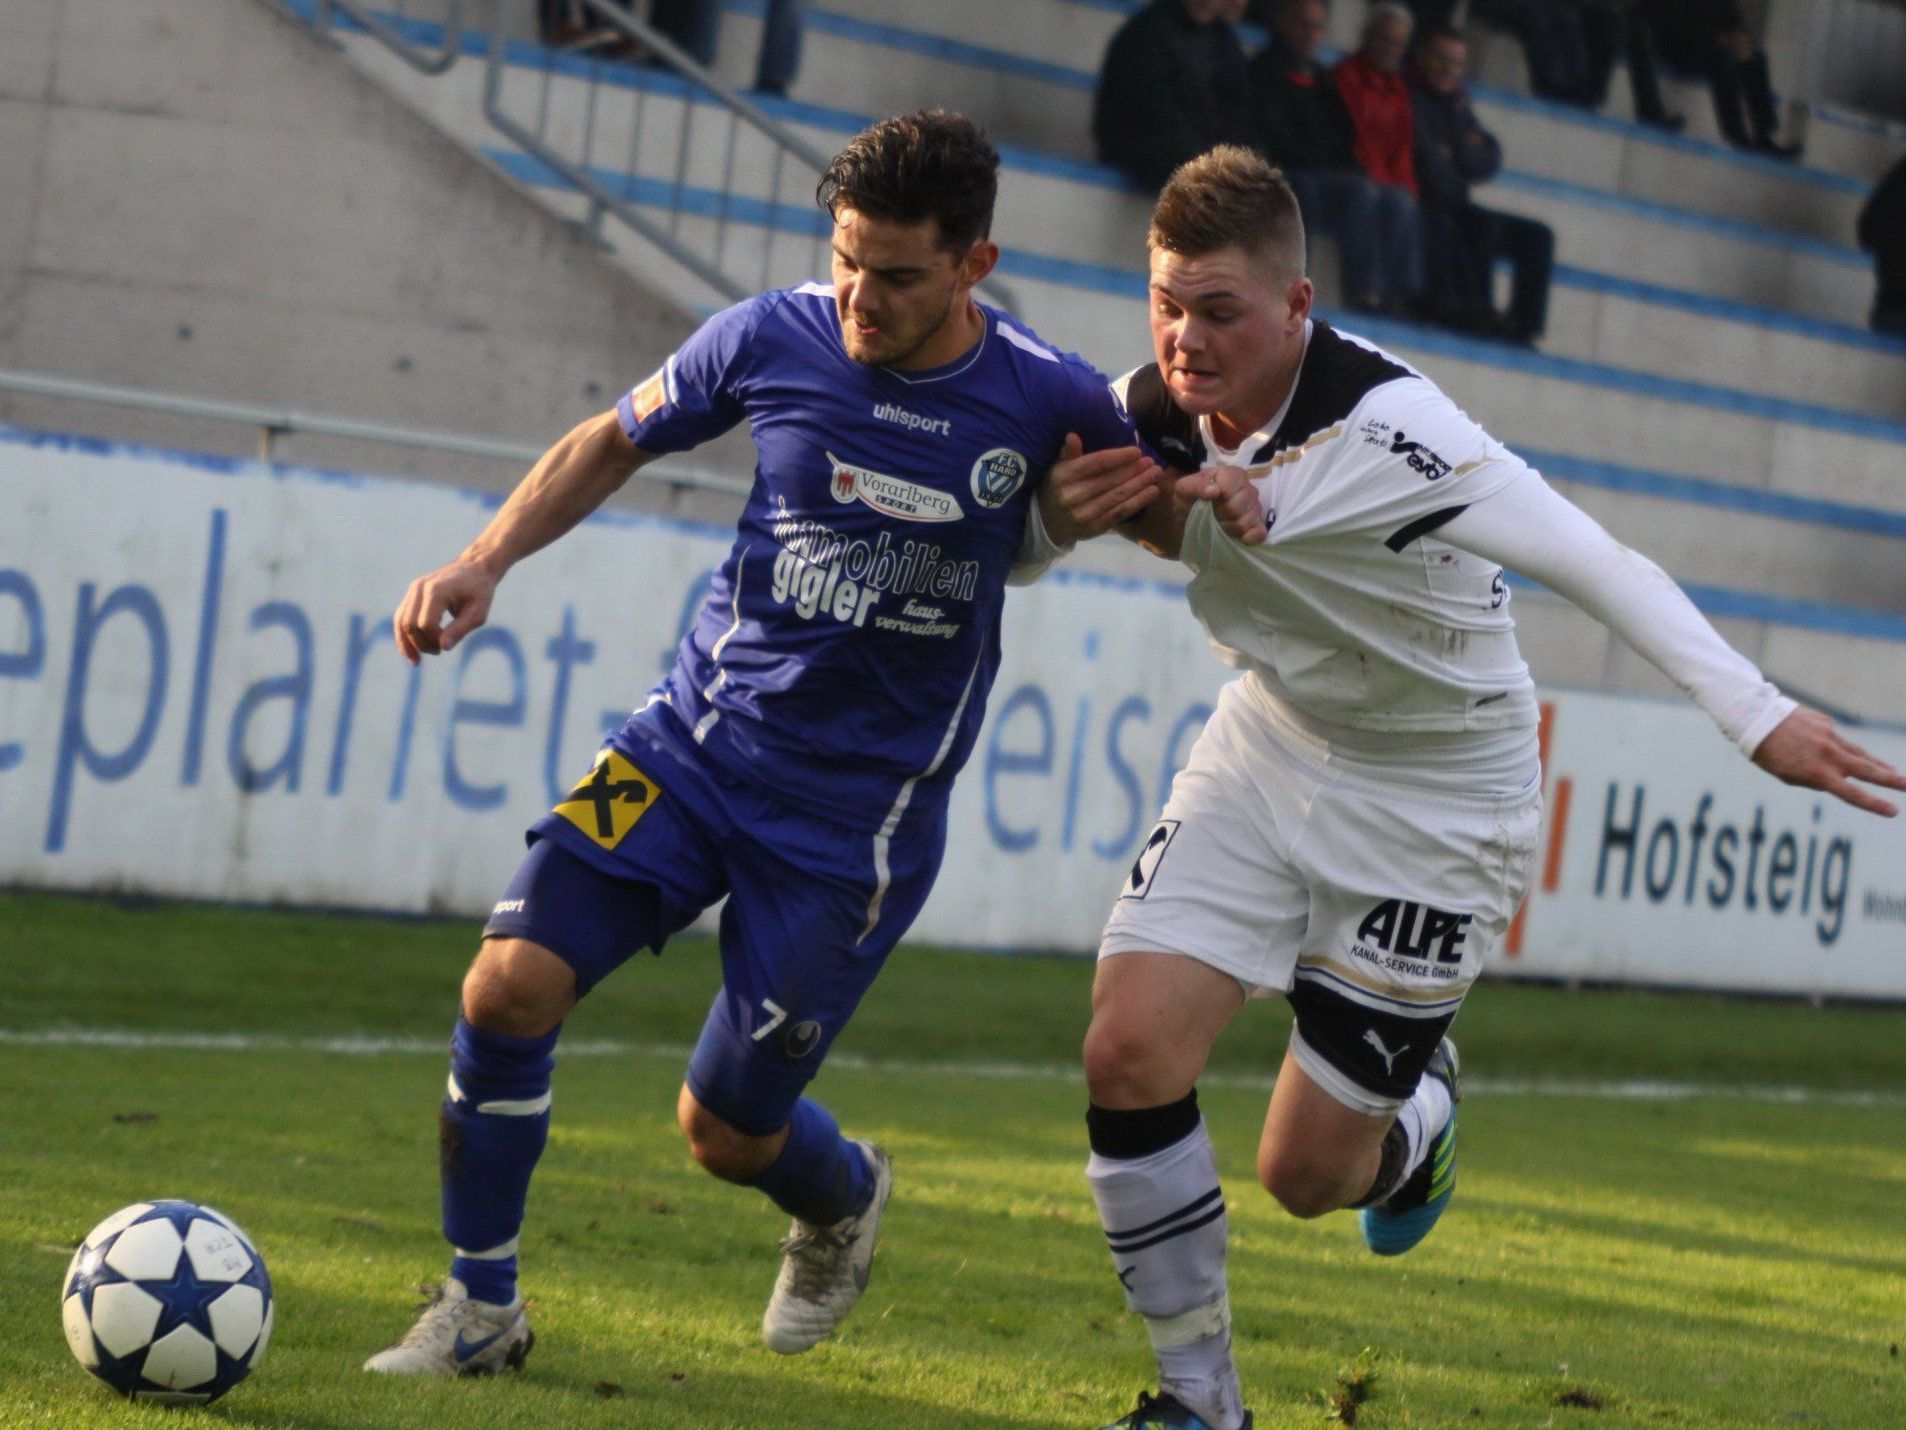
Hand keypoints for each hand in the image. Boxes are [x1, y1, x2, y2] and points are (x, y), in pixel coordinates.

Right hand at [392, 559, 498, 664]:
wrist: (474, 568)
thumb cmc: (479, 591)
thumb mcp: (477, 613)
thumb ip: (460, 630)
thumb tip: (442, 647)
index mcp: (437, 591)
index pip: (426, 624)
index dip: (433, 640)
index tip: (446, 646)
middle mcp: (420, 588)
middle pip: (409, 624)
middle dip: (420, 644)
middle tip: (437, 652)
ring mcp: (413, 589)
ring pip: (400, 621)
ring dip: (406, 643)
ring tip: (416, 661)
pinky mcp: (412, 593)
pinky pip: (401, 616)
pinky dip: (403, 634)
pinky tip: (409, 651)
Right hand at [1039, 434, 1163, 545]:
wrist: (1047, 523)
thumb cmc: (1057, 487)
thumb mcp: (1057, 468)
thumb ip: (1068, 454)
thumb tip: (1073, 436)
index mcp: (1063, 476)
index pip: (1095, 464)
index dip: (1118, 457)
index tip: (1136, 451)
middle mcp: (1072, 496)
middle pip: (1109, 481)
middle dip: (1133, 471)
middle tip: (1151, 462)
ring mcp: (1083, 515)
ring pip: (1117, 498)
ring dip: (1140, 485)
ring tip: (1157, 474)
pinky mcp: (1093, 528)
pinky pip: (1119, 513)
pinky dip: (1138, 502)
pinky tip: (1153, 492)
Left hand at [1174, 464, 1267, 544]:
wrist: (1190, 515)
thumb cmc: (1190, 498)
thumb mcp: (1184, 488)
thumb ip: (1196, 486)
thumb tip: (1214, 491)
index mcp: (1232, 474)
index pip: (1231, 487)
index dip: (1217, 498)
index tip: (1208, 501)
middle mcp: (1248, 488)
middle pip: (1238, 507)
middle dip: (1221, 514)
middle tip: (1212, 514)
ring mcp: (1255, 506)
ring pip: (1245, 522)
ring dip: (1227, 527)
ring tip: (1219, 522)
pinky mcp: (1257, 524)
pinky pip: (1259, 533)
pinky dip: (1248, 537)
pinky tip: (1237, 537)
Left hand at [1752, 707, 1904, 816]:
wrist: (1755, 717)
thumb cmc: (1767, 752)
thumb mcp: (1787, 775)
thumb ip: (1814, 780)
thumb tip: (1837, 779)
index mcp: (1818, 773)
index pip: (1853, 793)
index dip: (1874, 804)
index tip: (1893, 811)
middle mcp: (1829, 755)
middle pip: (1868, 771)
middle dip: (1891, 780)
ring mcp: (1830, 736)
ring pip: (1860, 753)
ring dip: (1877, 764)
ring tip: (1894, 772)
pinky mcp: (1826, 722)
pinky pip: (1836, 738)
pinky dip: (1837, 745)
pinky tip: (1826, 746)